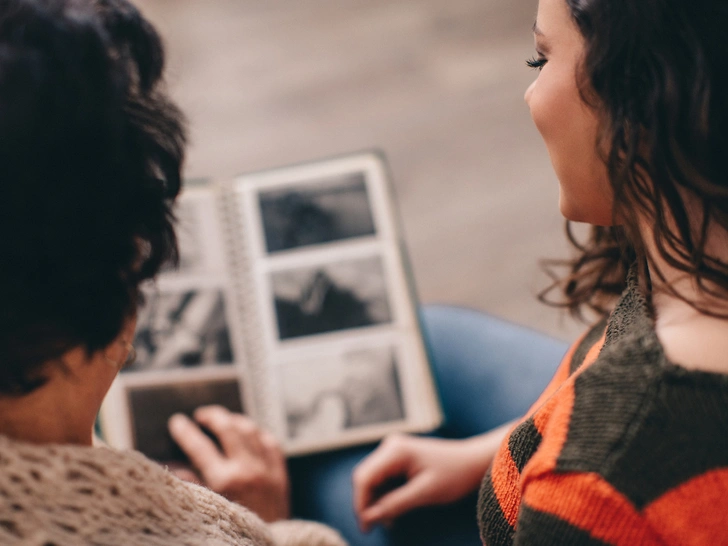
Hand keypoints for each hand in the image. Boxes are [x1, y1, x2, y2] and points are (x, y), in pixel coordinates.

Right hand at [168, 406, 289, 521]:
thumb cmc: (232, 533)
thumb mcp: (207, 509)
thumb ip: (191, 484)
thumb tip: (173, 465)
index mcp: (225, 481)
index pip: (200, 446)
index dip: (186, 432)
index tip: (177, 422)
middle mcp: (248, 470)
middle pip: (228, 429)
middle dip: (212, 417)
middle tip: (201, 415)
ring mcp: (267, 470)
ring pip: (251, 430)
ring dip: (235, 420)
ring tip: (224, 420)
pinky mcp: (281, 474)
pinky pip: (271, 442)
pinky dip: (259, 433)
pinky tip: (250, 432)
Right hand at [353, 426, 510, 531]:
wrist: (473, 462)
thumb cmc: (454, 475)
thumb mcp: (425, 493)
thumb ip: (395, 504)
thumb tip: (368, 517)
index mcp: (395, 451)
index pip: (364, 477)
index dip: (360, 503)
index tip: (366, 527)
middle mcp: (390, 447)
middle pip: (365, 478)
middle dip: (367, 503)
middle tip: (373, 528)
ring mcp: (394, 451)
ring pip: (373, 480)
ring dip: (376, 501)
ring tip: (389, 521)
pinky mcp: (398, 458)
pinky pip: (383, 479)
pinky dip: (385, 496)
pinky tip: (394, 511)